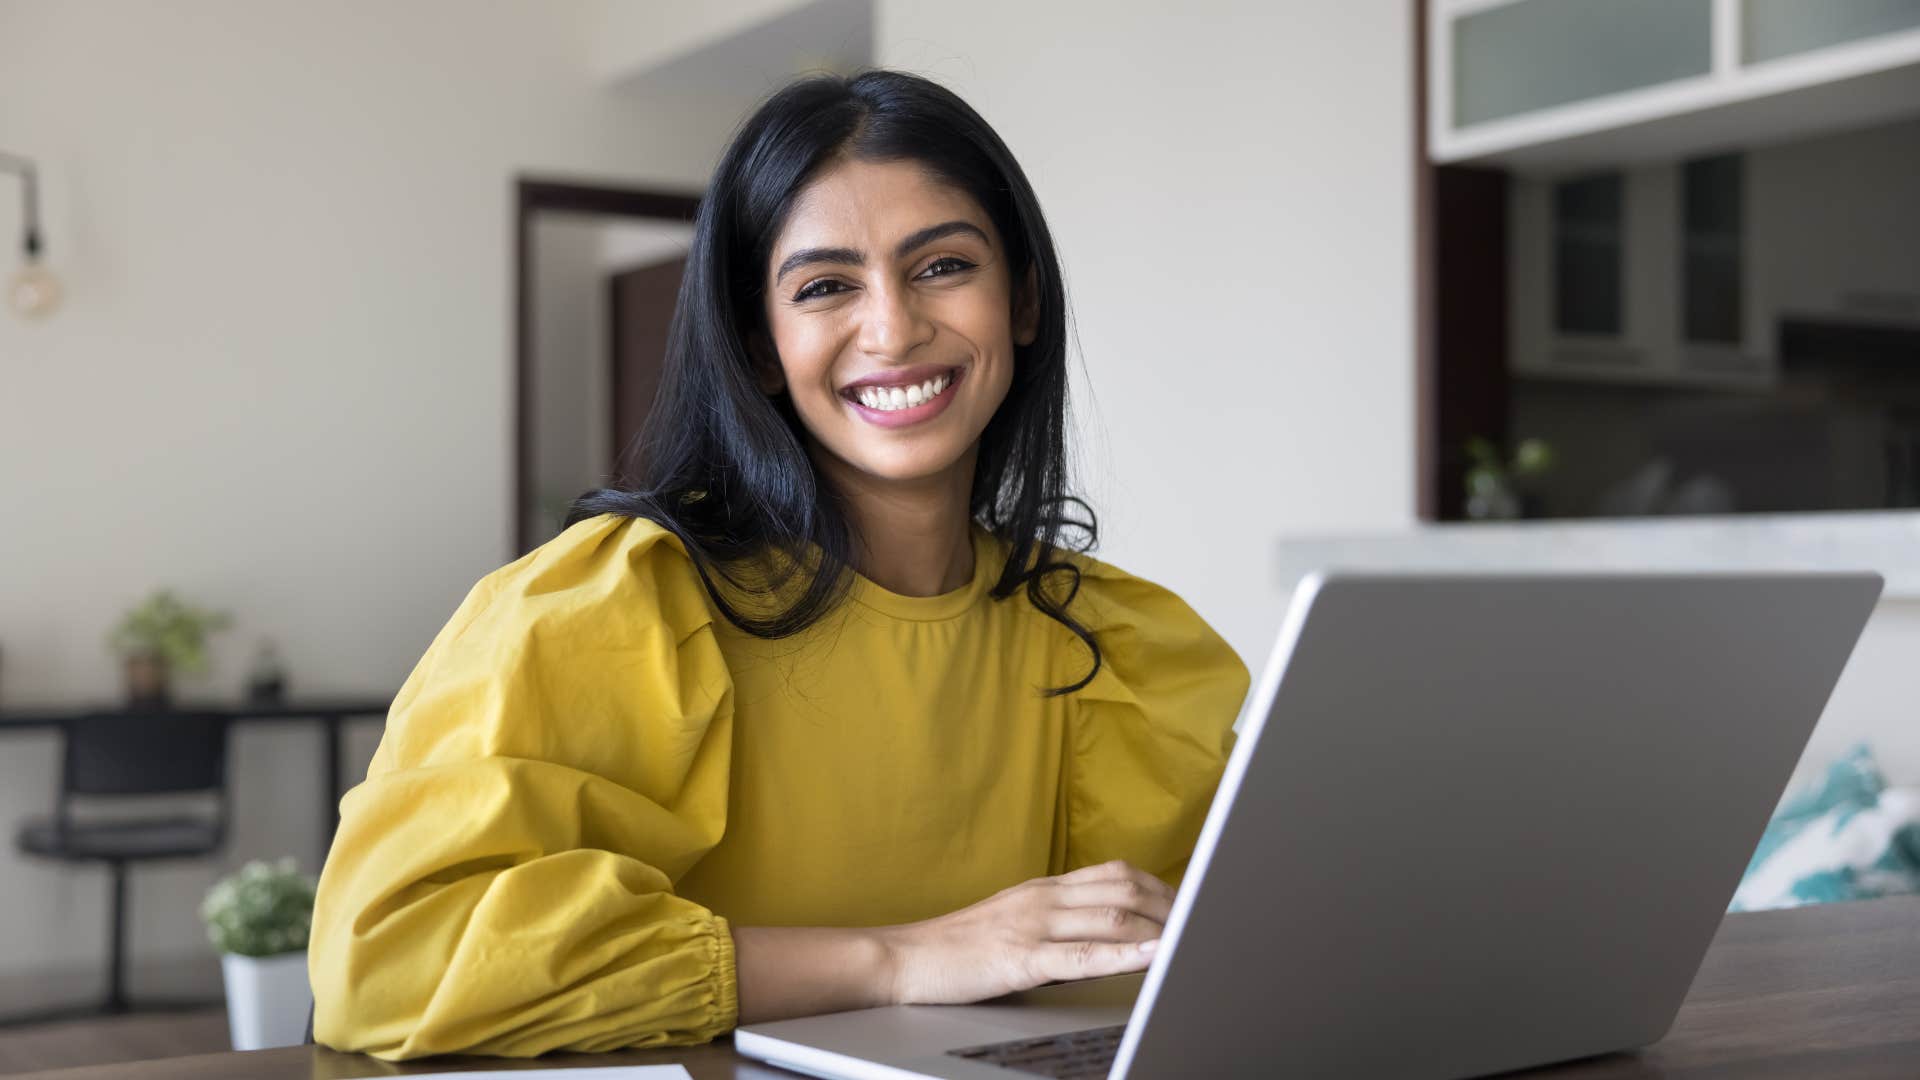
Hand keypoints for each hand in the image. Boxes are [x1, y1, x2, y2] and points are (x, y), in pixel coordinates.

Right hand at [881, 860, 1175, 1005]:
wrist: (904, 959)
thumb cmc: (958, 948)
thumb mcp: (1014, 922)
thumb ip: (1058, 923)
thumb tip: (1107, 938)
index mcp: (1043, 889)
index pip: (1115, 873)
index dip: (1158, 886)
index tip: (1188, 901)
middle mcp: (1043, 898)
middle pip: (1124, 889)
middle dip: (1170, 907)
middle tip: (1202, 922)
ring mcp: (1032, 924)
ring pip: (1110, 917)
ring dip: (1158, 928)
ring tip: (1191, 937)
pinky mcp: (1020, 957)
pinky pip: (1081, 956)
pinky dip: (1124, 956)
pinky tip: (1152, 957)